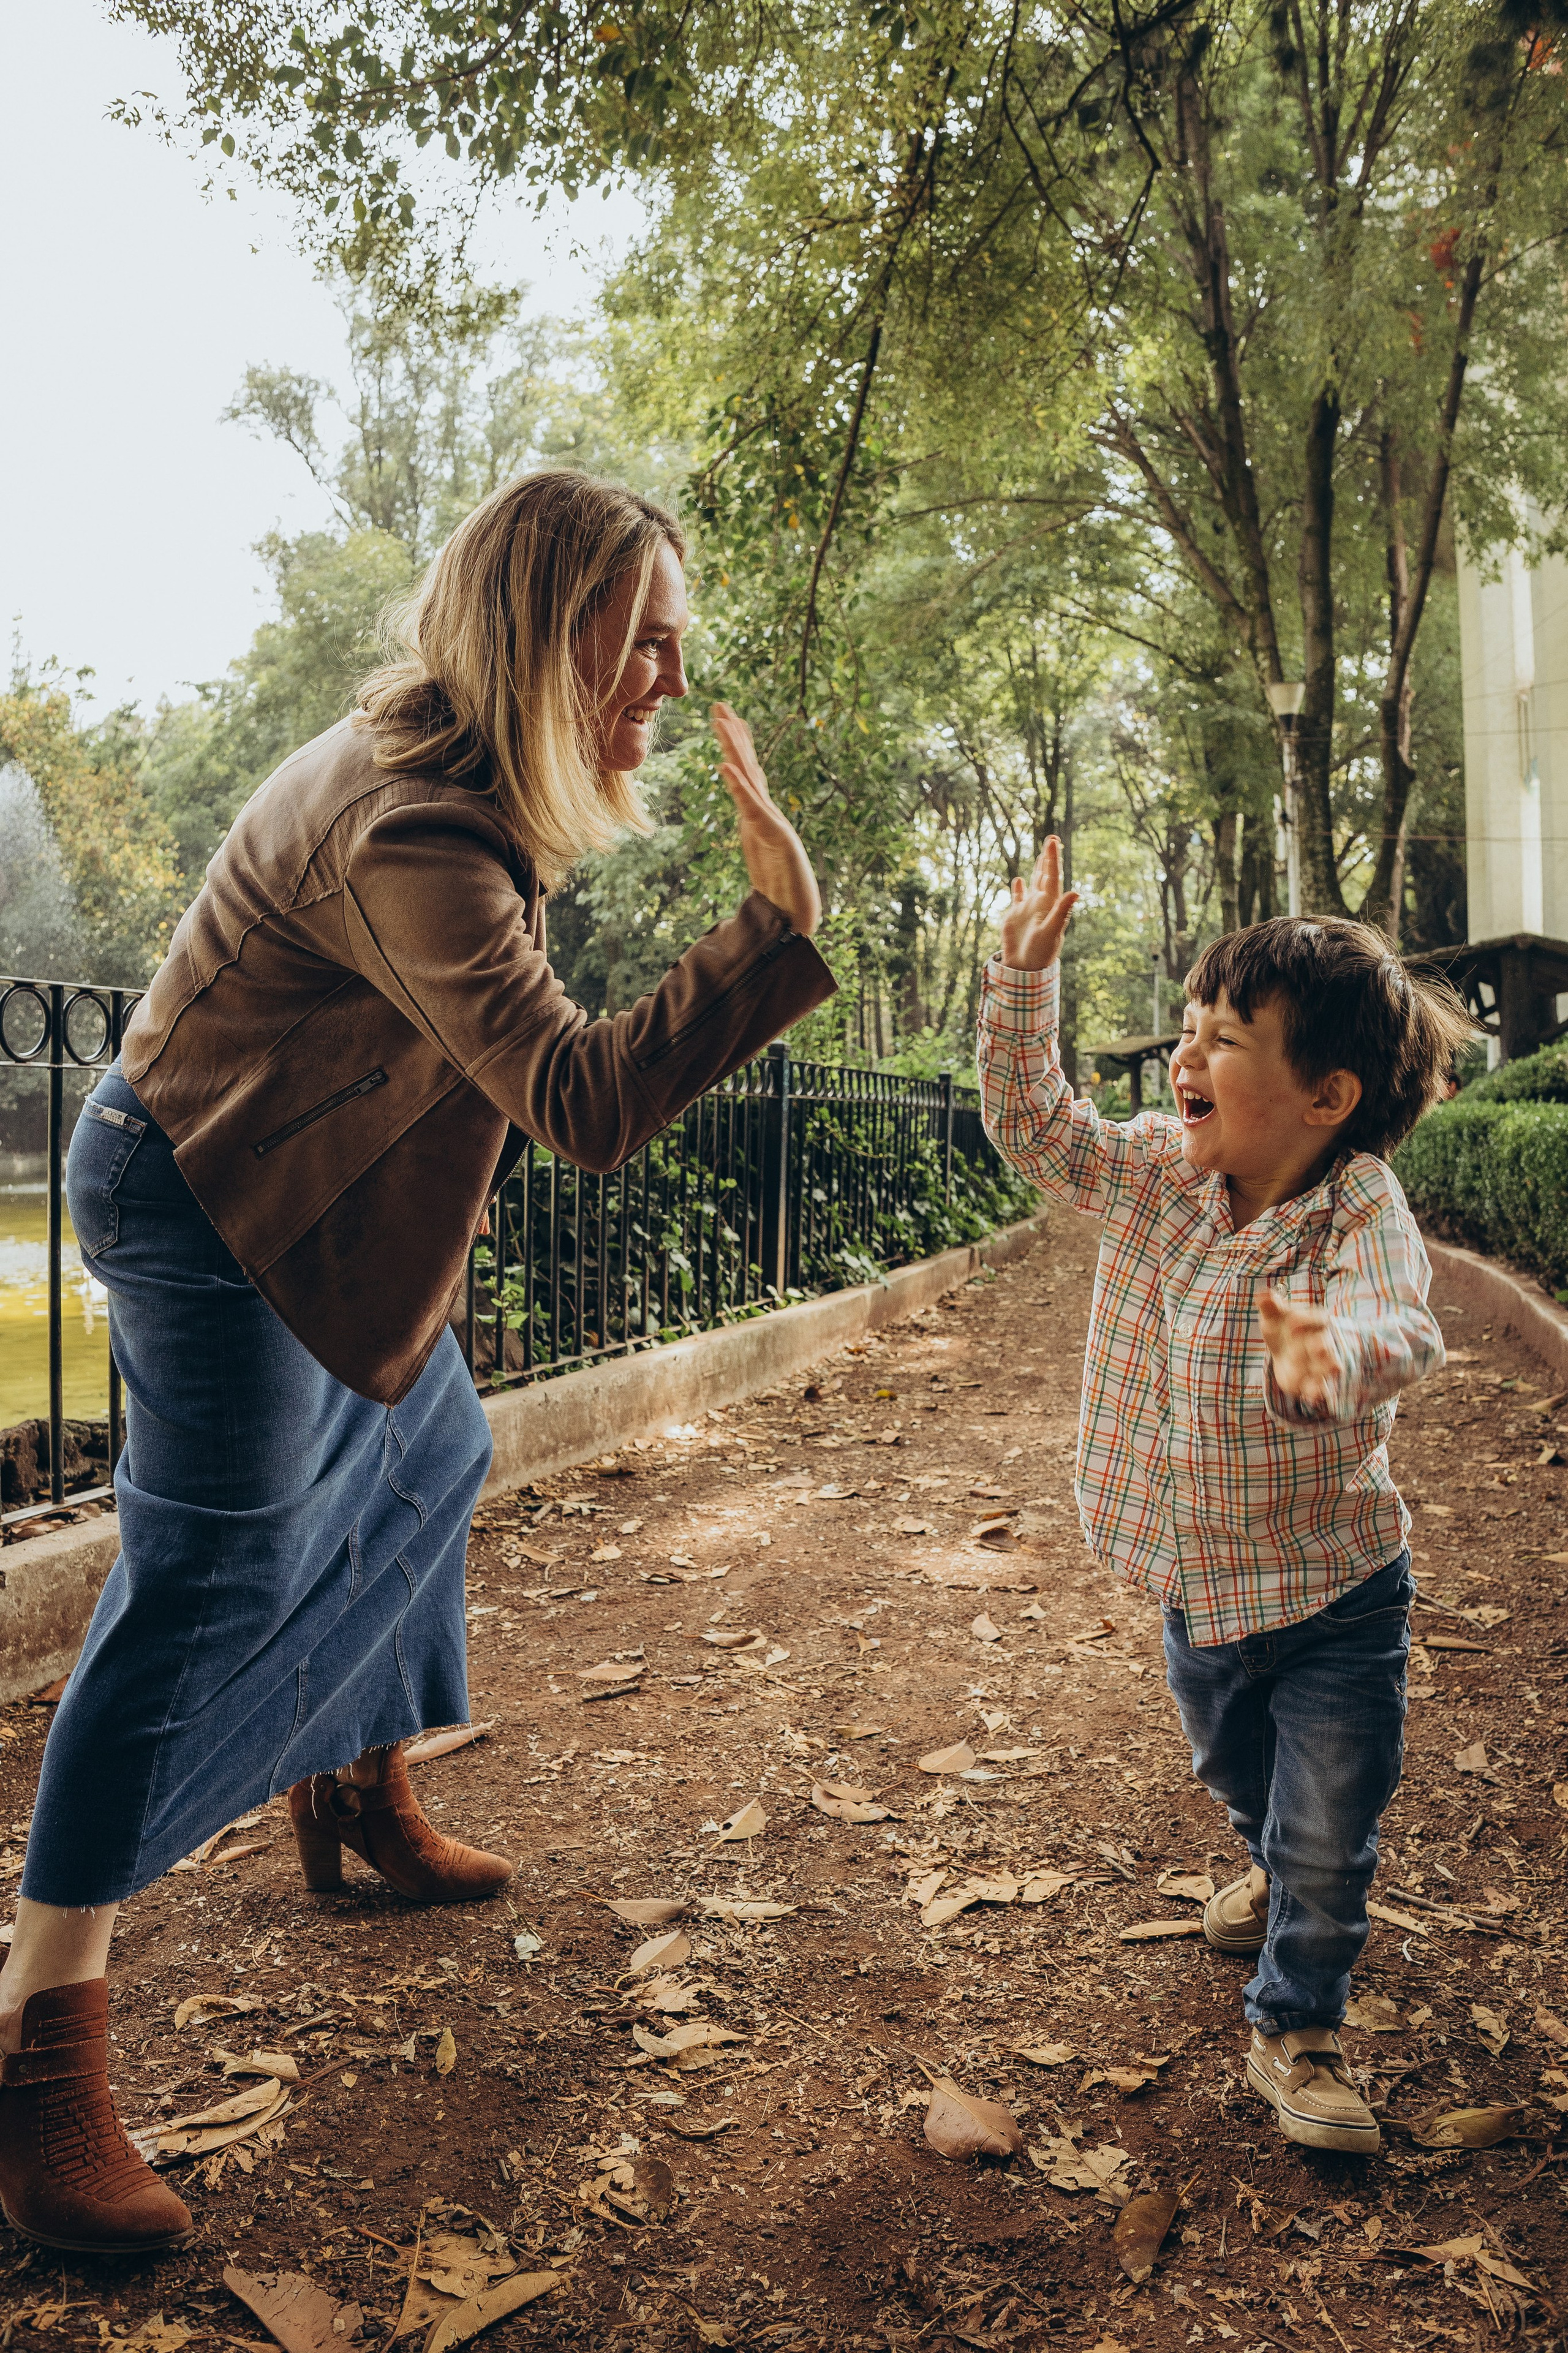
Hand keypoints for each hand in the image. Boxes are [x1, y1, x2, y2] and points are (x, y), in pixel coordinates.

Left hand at [712, 703, 821, 936]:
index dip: (738, 746)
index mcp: (761, 816)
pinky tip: (725, 767)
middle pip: (749, 767)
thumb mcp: (759, 856)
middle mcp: (768, 813)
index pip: (747, 774)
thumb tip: (747, 819)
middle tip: (719, 704)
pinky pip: (752, 808)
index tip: (726, 719)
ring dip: (735, 749)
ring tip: (721, 722)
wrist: (797, 916)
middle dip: (735, 735)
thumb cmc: (780, 893)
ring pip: (751, 779)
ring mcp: (772, 822)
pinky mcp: (775, 837)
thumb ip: (754, 833)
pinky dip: (739, 787)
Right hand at [1000, 836, 1078, 970]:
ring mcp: (1028, 909)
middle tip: (1052, 839)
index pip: (1053, 876)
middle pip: (1046, 875)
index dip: (1053, 858)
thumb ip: (1062, 911)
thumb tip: (1076, 892)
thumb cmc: (1041, 952)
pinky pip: (1018, 898)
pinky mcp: (1015, 917)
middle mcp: (1041, 903)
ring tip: (1042, 855)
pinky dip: (1019, 889)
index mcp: (1050, 904)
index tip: (1053, 841)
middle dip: (1048, 858)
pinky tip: (1019, 880)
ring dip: (1038, 869)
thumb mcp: (1051, 931)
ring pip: (1034, 884)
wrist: (1025, 968)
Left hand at [1259, 1290, 1337, 1408]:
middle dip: (1322, 1347)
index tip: (1291, 1322)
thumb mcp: (1274, 1316)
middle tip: (1315, 1348)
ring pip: (1328, 1366)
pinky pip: (1321, 1387)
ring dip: (1325, 1370)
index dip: (1306, 1319)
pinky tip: (1312, 1397)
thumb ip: (1270, 1306)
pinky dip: (1318, 1391)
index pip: (1317, 1318)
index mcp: (1315, 1321)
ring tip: (1328, 1372)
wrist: (1287, 1349)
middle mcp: (1322, 1341)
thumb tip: (1261, 1294)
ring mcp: (1320, 1362)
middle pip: (1325, 1344)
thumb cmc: (1282, 1327)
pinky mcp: (1315, 1380)